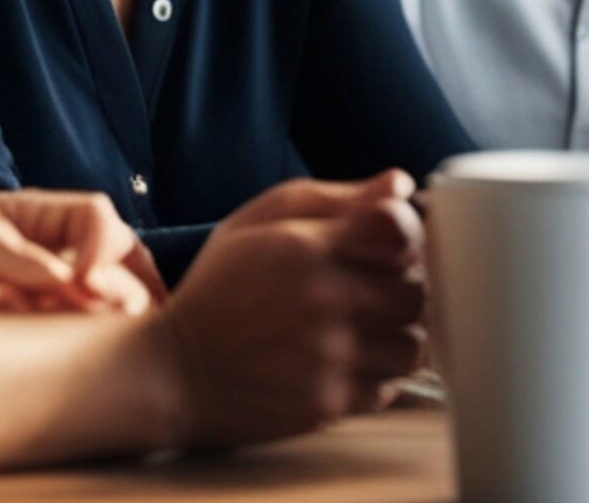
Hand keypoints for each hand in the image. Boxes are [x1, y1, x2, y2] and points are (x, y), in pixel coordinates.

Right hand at [154, 171, 427, 447]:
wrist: (172, 371)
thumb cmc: (219, 290)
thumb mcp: (259, 221)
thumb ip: (336, 199)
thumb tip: (401, 186)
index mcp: (306, 246)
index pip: (402, 229)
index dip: (407, 237)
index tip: (391, 247)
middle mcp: (323, 300)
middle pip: (416, 291)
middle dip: (404, 288)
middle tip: (376, 292)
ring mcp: (327, 356)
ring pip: (412, 345)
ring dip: (397, 336)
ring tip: (366, 331)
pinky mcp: (326, 403)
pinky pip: (388, 388)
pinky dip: (377, 376)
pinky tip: (347, 362)